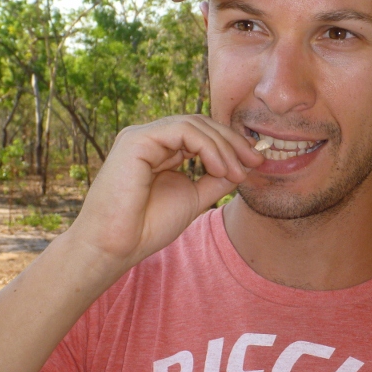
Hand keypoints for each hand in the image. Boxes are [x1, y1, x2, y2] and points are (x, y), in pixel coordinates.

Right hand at [67, 115, 263, 271]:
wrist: (116, 246)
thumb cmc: (147, 227)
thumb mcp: (193, 198)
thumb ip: (215, 180)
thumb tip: (243, 167)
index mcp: (161, 150)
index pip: (201, 134)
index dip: (230, 144)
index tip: (255, 162)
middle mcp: (150, 138)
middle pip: (200, 124)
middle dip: (232, 141)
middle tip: (255, 161)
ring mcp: (141, 136)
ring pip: (194, 124)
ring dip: (223, 146)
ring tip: (236, 172)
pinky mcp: (136, 139)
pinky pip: (182, 130)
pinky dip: (207, 146)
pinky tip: (219, 168)